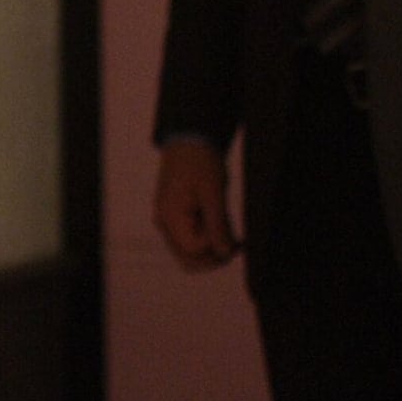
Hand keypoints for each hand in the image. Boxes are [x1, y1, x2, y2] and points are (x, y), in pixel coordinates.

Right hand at [154, 137, 240, 270]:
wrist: (188, 141)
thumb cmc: (200, 162)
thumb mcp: (213, 192)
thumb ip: (218, 225)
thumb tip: (224, 254)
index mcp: (170, 217)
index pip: (195, 249)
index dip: (216, 245)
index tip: (235, 235)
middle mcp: (164, 224)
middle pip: (188, 260)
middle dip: (214, 258)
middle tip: (237, 245)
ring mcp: (167, 222)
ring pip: (189, 254)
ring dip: (212, 250)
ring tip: (234, 236)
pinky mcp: (175, 218)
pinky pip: (190, 241)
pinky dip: (208, 240)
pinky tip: (224, 230)